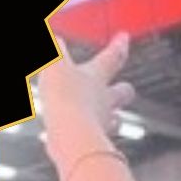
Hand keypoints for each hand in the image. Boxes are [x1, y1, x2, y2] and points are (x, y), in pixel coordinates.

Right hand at [39, 32, 134, 172]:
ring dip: (109, 115)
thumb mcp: (55, 65)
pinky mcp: (91, 143)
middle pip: (121, 92)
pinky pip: (92, 138)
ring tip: (105, 115)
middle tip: (125, 86)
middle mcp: (104, 100)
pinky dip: (84, 136)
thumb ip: (55, 50)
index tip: (124, 37)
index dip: (118, 45)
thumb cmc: (66, 98)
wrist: (71, 136)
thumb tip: (55, 37)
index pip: (112, 57)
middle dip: (122, 88)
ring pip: (113, 118)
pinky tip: (70, 137)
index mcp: (97, 77)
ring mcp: (100, 122)